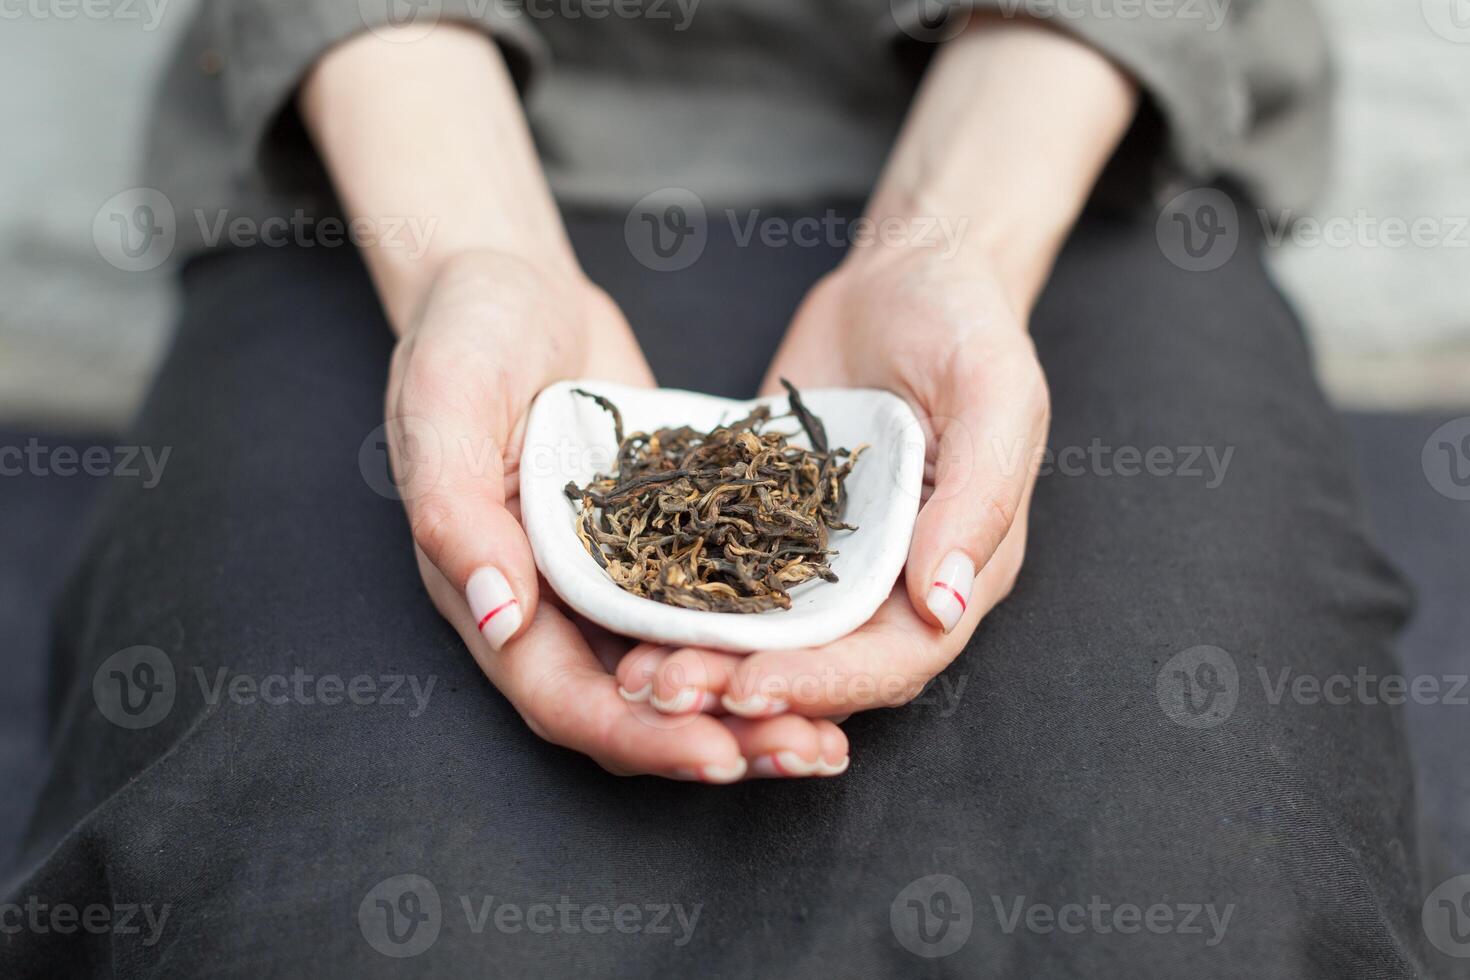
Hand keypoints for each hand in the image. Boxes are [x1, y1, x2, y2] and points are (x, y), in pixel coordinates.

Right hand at [391, 250, 848, 779]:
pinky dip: (763, 639)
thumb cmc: (463, 335)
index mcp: (491, 590)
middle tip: (809, 754)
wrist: (516, 286)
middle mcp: (552, 603)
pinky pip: (712, 609)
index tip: (719, 755)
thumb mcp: (445, 406)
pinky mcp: (661, 543)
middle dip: (717, 740)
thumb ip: (458, 512)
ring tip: (832, 733)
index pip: (562, 698)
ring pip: (682, 671)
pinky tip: (832, 646)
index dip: (639, 734)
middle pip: (634, 704)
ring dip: (753, 707)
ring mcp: (611, 577)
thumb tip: (500, 615)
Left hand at [612, 10, 1133, 736]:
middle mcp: (894, 582)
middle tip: (663, 693)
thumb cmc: (965, 323)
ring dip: (704, 662)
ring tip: (635, 675)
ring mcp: (829, 558)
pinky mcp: (774, 526)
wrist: (902, 272)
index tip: (748, 691)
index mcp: (962, 567)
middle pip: (822, 665)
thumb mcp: (993, 393)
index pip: (897, 657)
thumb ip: (978, 497)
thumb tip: (946, 604)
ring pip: (768, 638)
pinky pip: (728, 578)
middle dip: (743, 688)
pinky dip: (682, 604)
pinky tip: (622, 612)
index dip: (825, 684)